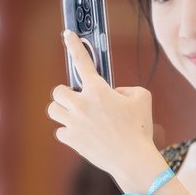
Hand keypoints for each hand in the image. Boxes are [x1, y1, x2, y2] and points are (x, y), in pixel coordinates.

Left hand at [48, 31, 161, 187]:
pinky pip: (60, 131)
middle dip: (66, 94)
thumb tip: (111, 93)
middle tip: (79, 100)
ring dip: (63, 111)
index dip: (74, 45)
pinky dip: (68, 132)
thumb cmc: (139, 128)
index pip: (83, 62)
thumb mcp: (142, 98)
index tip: (67, 34)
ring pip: (53, 110)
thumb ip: (124, 89)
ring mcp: (73, 122)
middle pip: (58, 91)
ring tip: (77, 116)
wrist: (133, 159)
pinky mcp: (70, 139)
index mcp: (98, 90)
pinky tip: (82, 134)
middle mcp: (81, 104)